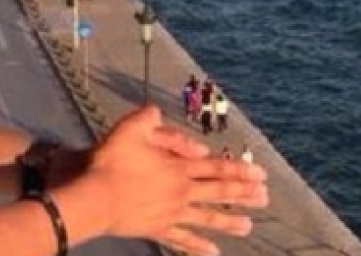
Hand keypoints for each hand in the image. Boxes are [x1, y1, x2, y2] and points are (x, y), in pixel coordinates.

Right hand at [85, 105, 268, 255]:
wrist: (94, 198)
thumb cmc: (111, 162)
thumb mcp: (131, 128)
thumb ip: (152, 118)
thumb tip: (168, 120)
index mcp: (178, 167)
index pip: (216, 168)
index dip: (240, 171)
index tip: (262, 175)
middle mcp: (181, 191)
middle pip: (219, 193)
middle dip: (244, 195)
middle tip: (265, 198)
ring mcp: (171, 213)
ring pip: (207, 218)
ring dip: (229, 222)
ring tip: (249, 227)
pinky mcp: (157, 229)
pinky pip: (182, 240)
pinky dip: (198, 247)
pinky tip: (213, 253)